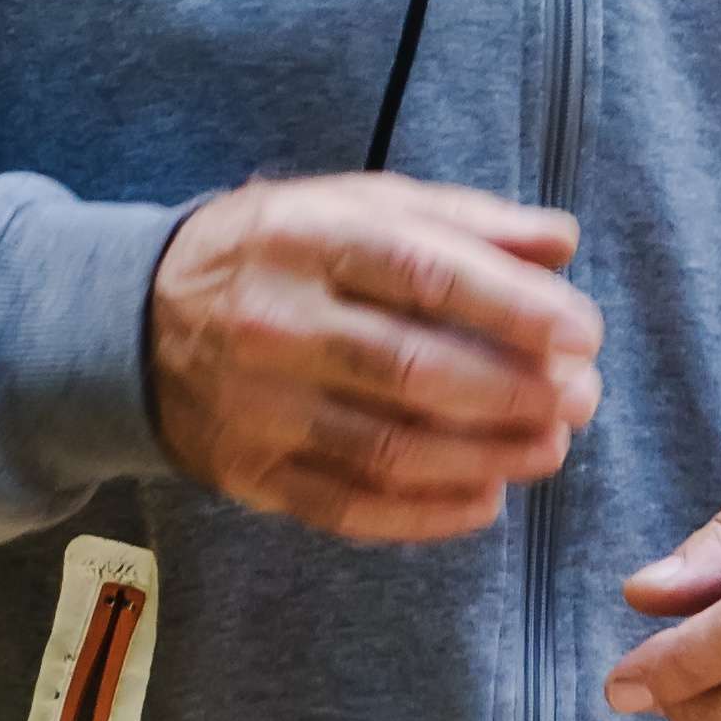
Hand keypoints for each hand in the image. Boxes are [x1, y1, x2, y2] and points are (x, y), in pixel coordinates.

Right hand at [148, 176, 598, 541]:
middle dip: (515, 392)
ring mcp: (258, 407)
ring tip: (548, 449)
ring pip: (389, 449)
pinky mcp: (249, 473)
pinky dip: (427, 514)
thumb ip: (462, 222)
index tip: (584, 333)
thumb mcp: (356, 206)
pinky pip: (349, 507)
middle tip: (580, 400)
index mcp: (309, 239)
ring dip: (486, 458)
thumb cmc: (278, 254)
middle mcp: (275, 323)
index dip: (515, 308)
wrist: (136, 321)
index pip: (426, 274)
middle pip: (413, 370)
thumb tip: (562, 242)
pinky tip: (485, 500)